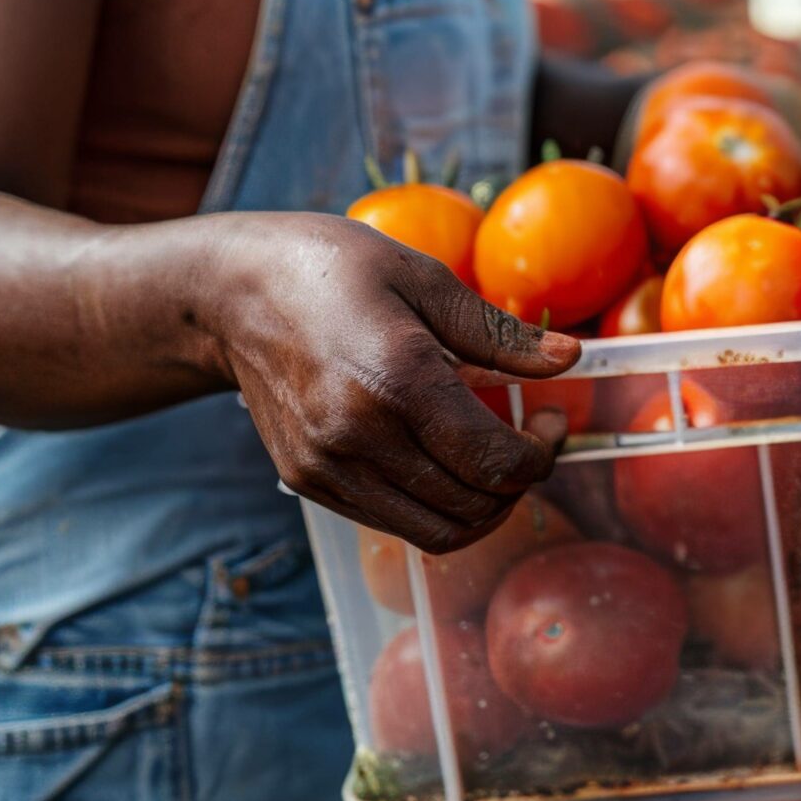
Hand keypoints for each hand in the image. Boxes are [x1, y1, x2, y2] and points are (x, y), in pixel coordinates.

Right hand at [206, 214, 579, 552]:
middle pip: (473, 506)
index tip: (547, 422)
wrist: (231, 293)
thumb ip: (498, 332)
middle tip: (529, 437)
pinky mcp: (309, 482)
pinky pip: (394, 522)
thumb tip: (569, 359)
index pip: (495, 463)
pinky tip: (442, 458)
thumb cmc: (331, 269)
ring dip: (481, 506)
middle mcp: (358, 436)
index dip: (541, 455)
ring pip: (438, 531)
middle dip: (519, 482)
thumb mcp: (423, 278)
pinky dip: (435, 506)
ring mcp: (328, 467)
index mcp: (396, 379)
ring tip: (490, 455)